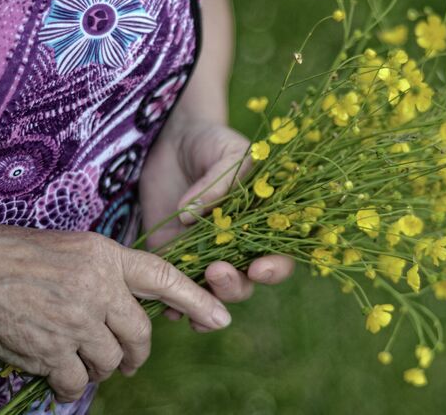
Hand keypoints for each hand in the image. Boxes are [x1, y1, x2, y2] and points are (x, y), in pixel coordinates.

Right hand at [0, 221, 231, 401]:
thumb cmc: (18, 254)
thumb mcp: (75, 247)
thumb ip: (108, 271)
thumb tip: (131, 299)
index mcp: (106, 257)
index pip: (163, 279)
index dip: (196, 300)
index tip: (220, 318)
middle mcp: (97, 288)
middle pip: (139, 333)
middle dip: (138, 352)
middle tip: (131, 359)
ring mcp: (75, 322)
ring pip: (110, 360)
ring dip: (102, 367)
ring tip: (86, 360)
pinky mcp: (51, 351)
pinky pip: (76, 381)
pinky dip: (71, 384)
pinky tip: (61, 376)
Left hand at [139, 119, 293, 324]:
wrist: (175, 139)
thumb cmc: (213, 142)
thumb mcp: (227, 153)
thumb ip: (221, 181)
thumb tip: (192, 215)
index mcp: (263, 225)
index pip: (279, 257)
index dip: (274, 269)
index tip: (259, 267)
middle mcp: (237, 247)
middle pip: (245, 283)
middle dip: (233, 285)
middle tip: (216, 270)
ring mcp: (205, 255)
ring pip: (211, 293)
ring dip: (204, 301)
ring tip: (190, 296)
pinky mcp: (174, 256)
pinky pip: (176, 287)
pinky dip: (173, 303)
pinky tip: (166, 306)